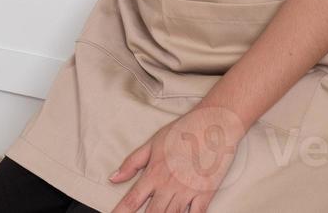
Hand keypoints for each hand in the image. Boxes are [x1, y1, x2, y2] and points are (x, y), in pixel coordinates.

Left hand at [108, 106, 246, 212]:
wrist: (214, 124)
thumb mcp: (153, 143)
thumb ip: (132, 163)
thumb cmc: (183, 130)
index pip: (132, 199)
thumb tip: (113, 178)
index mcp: (154, 172)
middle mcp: (169, 184)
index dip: (120, 211)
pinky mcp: (206, 193)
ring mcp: (188, 190)